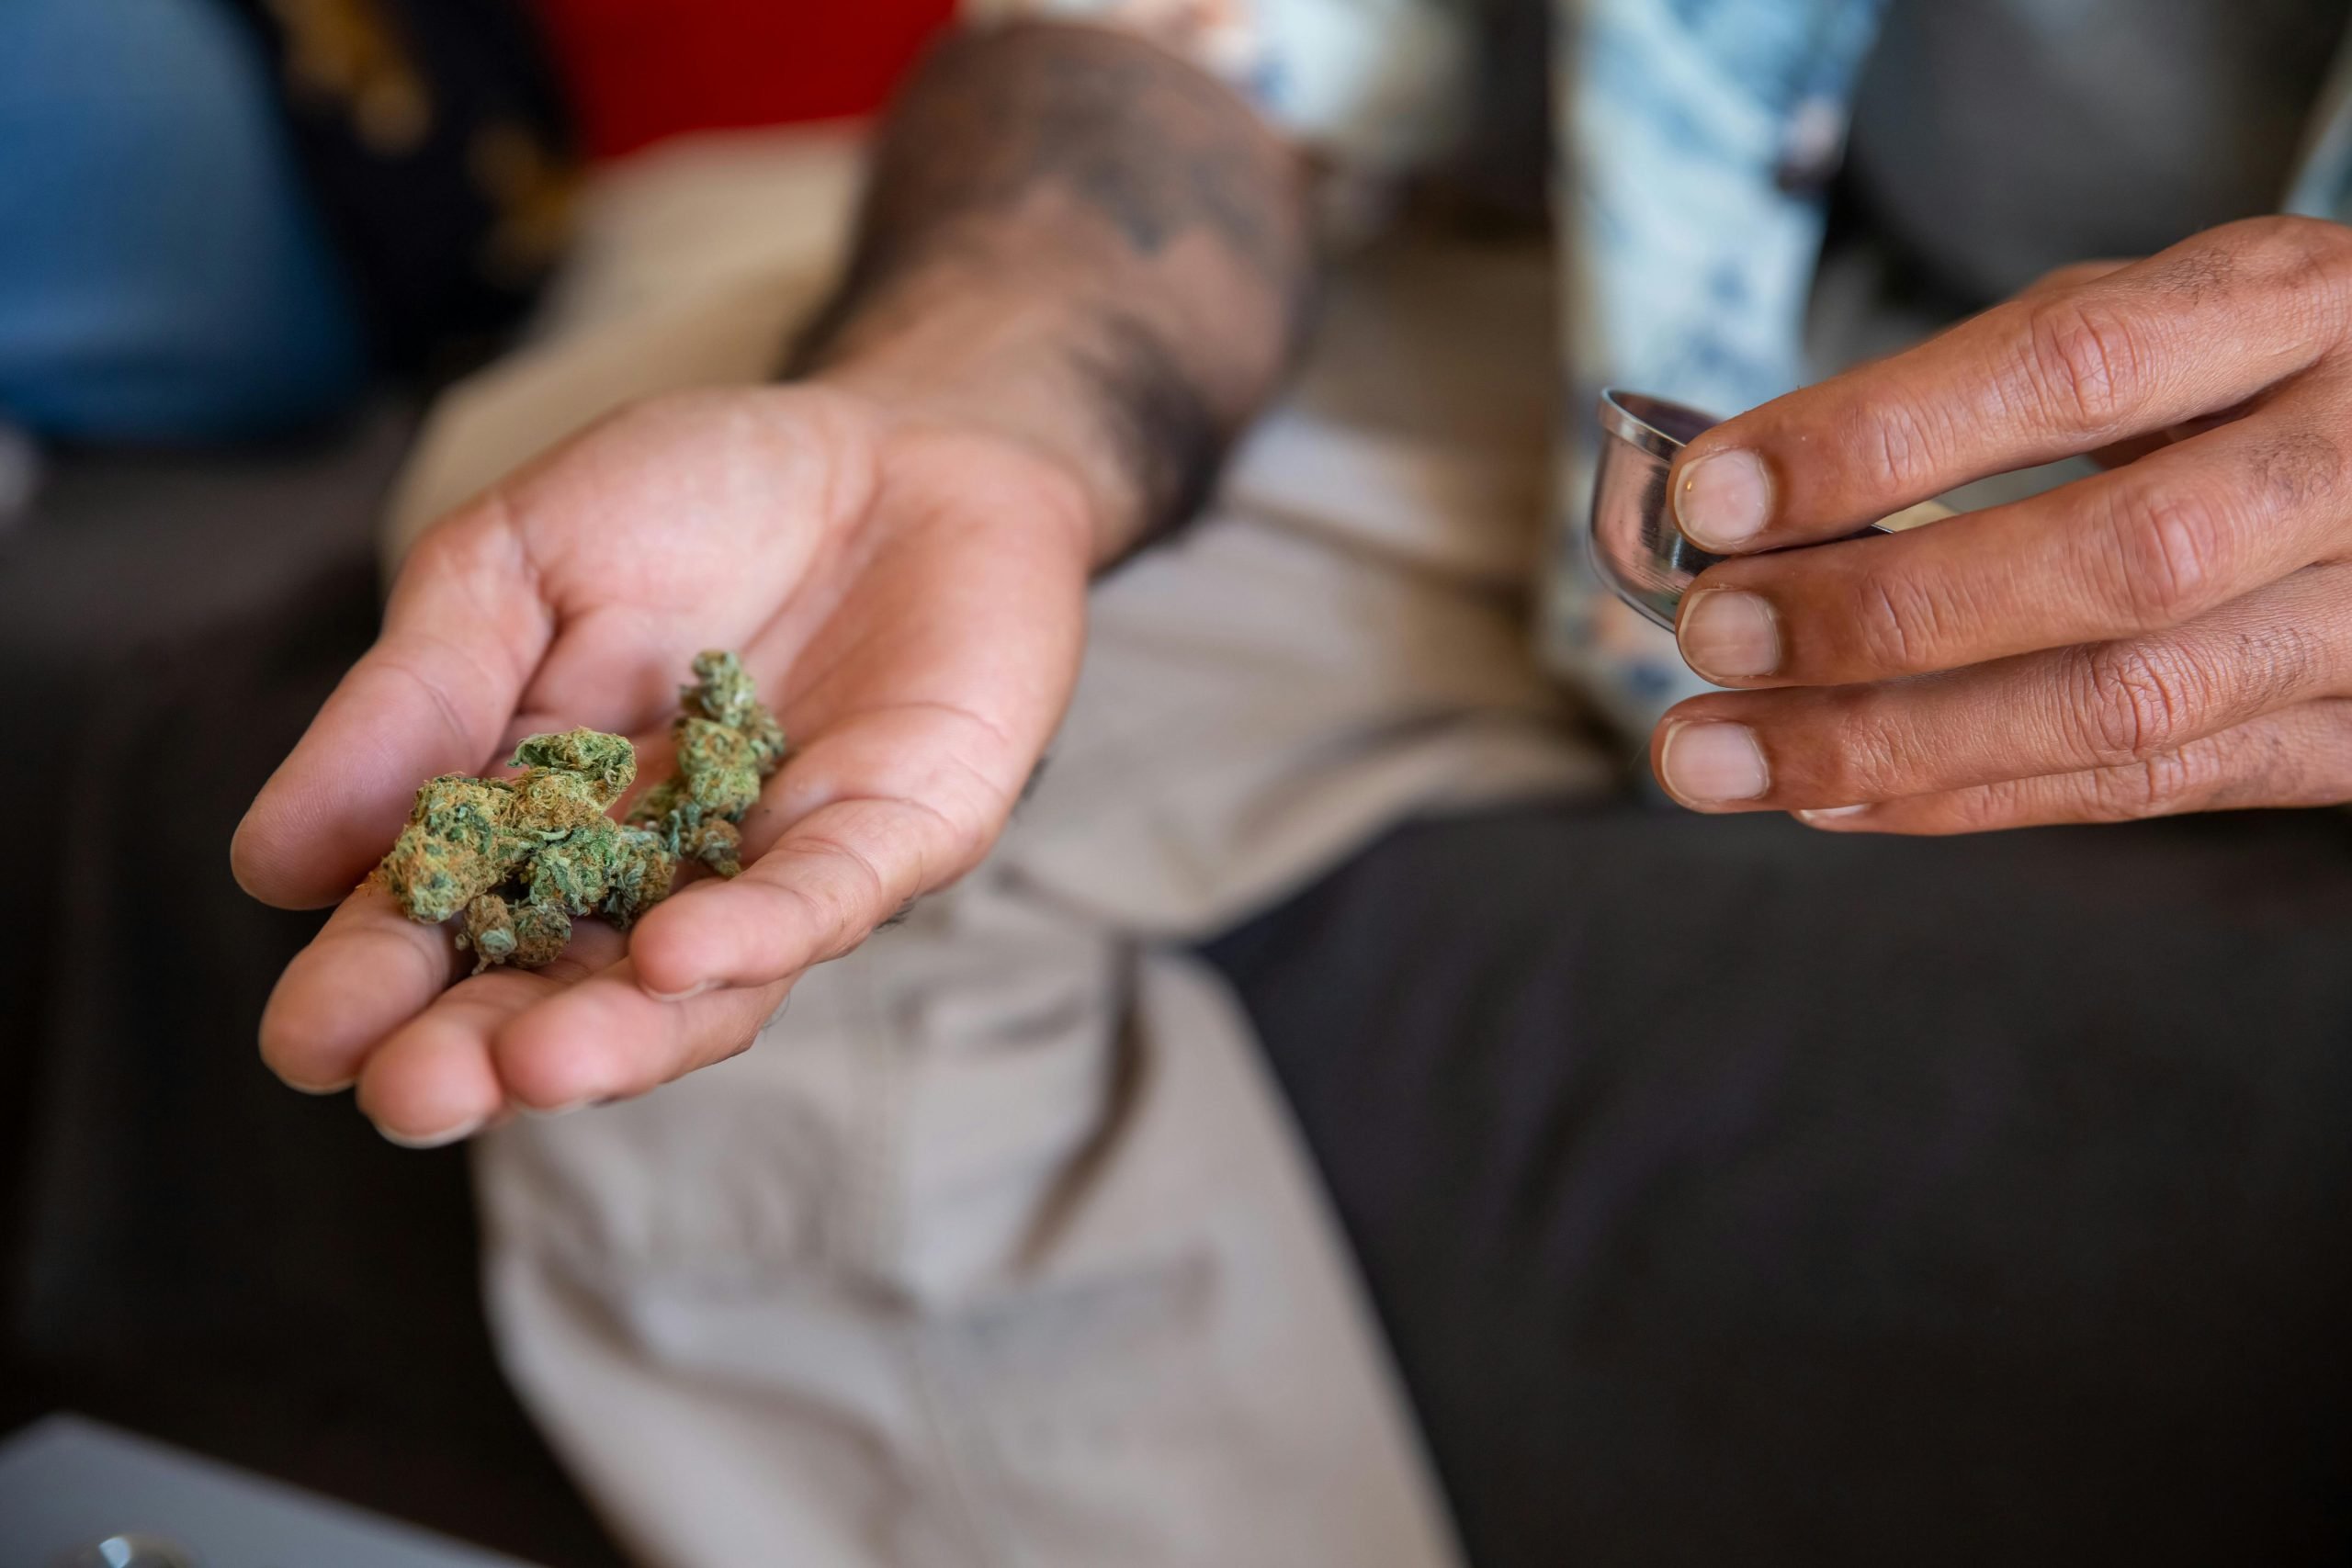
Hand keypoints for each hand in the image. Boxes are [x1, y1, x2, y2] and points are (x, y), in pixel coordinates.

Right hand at [233, 384, 1093, 1142]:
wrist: (896, 440)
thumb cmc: (697, 497)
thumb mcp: (512, 567)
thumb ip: (412, 704)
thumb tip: (273, 866)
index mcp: (538, 816)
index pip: (446, 921)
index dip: (380, 984)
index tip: (310, 1045)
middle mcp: (653, 873)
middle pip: (560, 988)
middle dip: (485, 1051)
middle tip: (412, 1099)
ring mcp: (774, 866)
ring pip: (694, 986)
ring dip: (617, 1036)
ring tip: (532, 1069)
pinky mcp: (896, 835)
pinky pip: (825, 897)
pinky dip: (755, 933)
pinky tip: (671, 956)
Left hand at [1649, 216, 2351, 832]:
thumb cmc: (2272, 370)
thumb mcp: (2169, 317)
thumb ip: (1995, 387)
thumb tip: (1755, 502)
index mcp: (2298, 306)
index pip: (2074, 366)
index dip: (1880, 439)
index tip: (1716, 496)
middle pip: (2117, 560)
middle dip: (1879, 615)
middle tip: (1712, 638)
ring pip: (2127, 706)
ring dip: (1889, 743)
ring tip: (1717, 755)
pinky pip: (2153, 789)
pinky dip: (1970, 798)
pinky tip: (1833, 796)